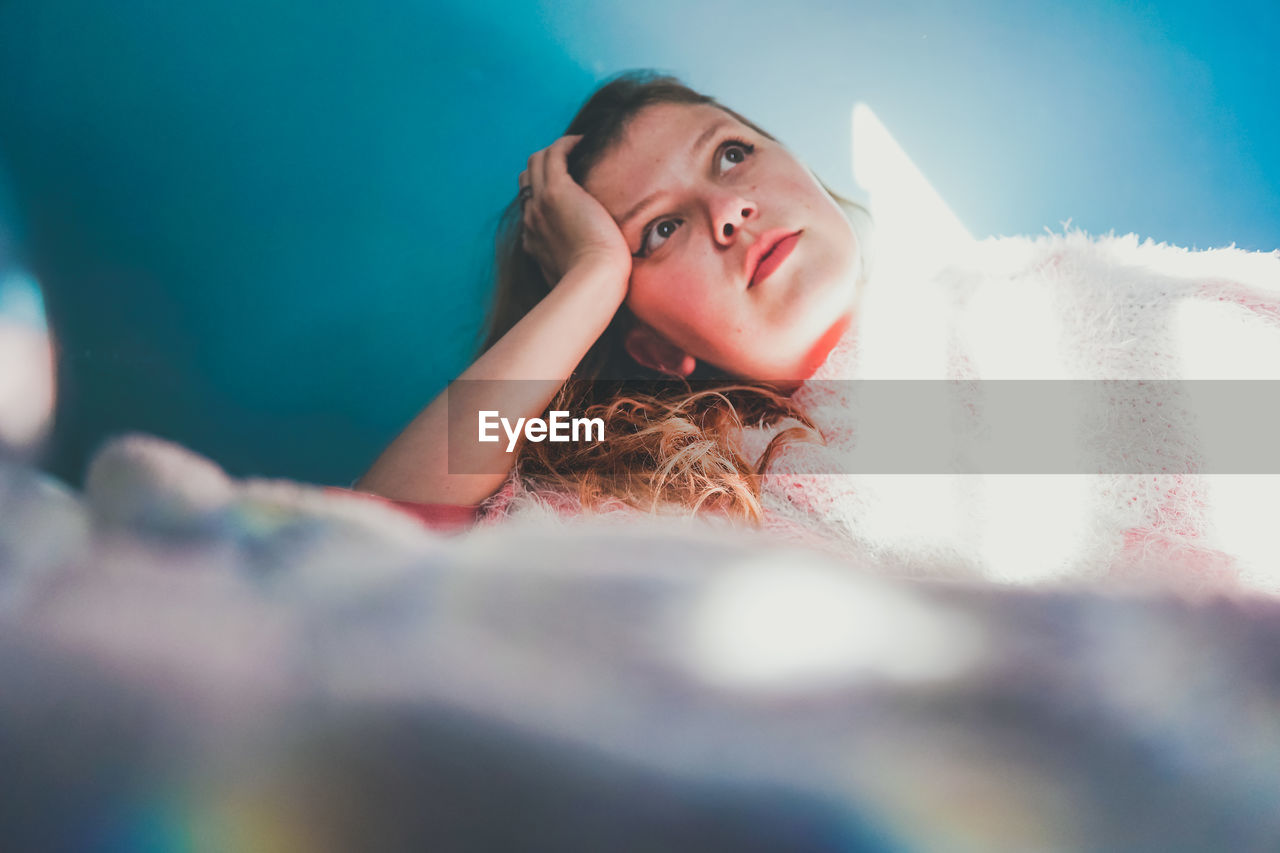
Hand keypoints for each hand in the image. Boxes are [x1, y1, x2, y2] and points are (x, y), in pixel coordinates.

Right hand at [518, 135, 631, 288]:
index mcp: (533, 239)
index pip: (530, 204)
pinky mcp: (556, 192)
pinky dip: (567, 144)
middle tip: (573, 162)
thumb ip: (579, 269)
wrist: (592, 282)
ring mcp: (540, 204)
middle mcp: (531, 219)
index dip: (544, 189)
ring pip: (535, 162)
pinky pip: (553, 154)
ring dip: (555, 150)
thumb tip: (596, 271)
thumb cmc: (594, 286)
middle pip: (527, 178)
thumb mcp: (578, 278)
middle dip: (545, 166)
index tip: (570, 185)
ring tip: (579, 148)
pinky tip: (584, 143)